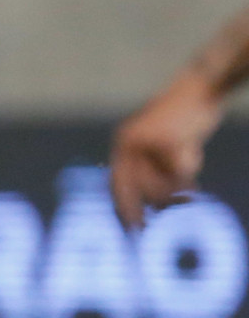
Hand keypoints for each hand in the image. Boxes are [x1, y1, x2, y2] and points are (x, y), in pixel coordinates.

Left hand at [111, 77, 220, 228]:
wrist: (199, 89)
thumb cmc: (183, 120)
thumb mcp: (161, 145)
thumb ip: (153, 168)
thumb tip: (154, 205)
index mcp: (123, 145)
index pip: (117, 184)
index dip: (125, 208)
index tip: (134, 228)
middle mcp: (127, 143)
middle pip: (140, 189)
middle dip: (156, 203)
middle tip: (173, 211)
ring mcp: (145, 141)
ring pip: (163, 182)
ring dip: (180, 183)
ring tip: (190, 171)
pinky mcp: (167, 140)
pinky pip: (182, 170)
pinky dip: (191, 165)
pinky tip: (194, 151)